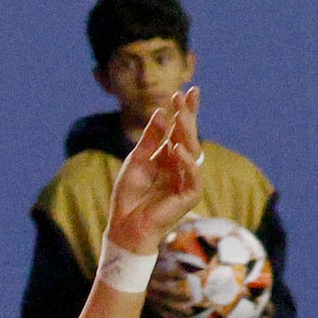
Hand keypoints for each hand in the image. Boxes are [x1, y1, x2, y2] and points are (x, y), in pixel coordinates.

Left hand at [105, 85, 203, 256]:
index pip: (179, 130)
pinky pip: (192, 174)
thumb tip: (160, 113)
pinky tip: (177, 147)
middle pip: (188, 136)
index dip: (182, 112)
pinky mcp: (190, 195)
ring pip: (192, 151)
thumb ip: (150, 140)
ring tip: (180, 115)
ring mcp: (187, 180)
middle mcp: (181, 166)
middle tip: (185, 95)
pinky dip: (185, 161)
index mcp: (169, 157)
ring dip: (186, 132)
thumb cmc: (128, 197)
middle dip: (187, 115)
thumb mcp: (136, 161)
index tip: (183, 91)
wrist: (125, 226)